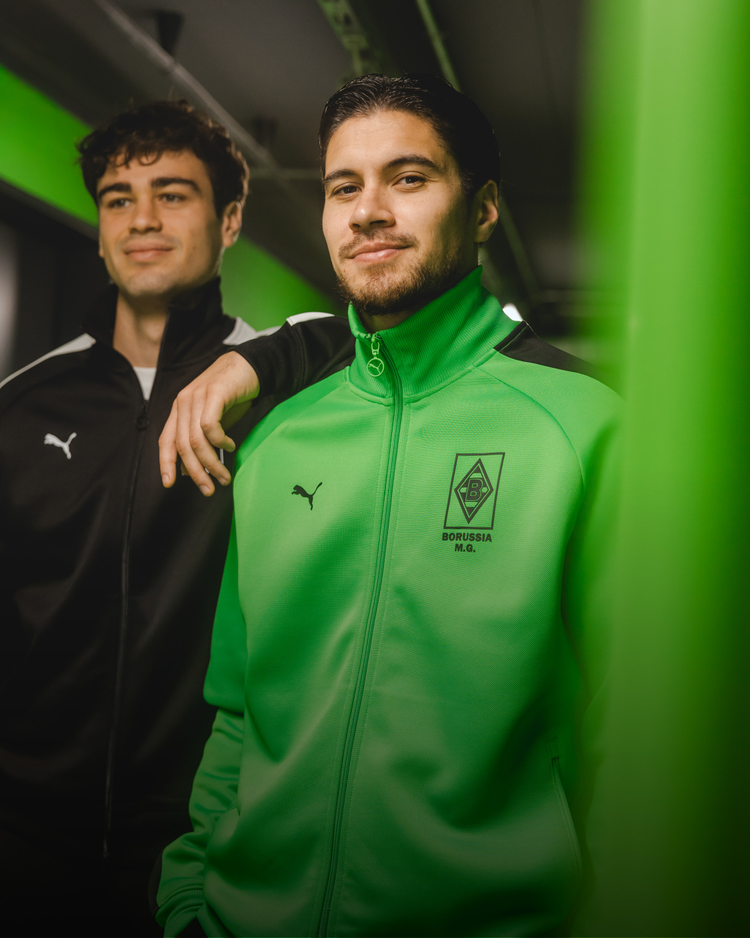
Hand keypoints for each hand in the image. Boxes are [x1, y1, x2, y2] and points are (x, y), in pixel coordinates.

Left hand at [159, 351, 258, 495]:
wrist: (249, 366)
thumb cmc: (232, 396)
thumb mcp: (213, 422)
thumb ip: (201, 442)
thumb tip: (189, 469)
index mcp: (179, 410)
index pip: (165, 441)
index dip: (165, 464)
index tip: (169, 484)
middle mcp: (183, 403)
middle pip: (182, 446)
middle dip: (196, 472)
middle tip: (209, 489)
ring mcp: (197, 397)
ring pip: (196, 440)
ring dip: (211, 463)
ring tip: (224, 475)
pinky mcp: (214, 393)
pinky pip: (210, 426)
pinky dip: (220, 441)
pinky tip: (230, 446)